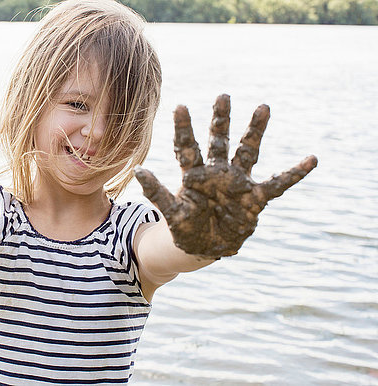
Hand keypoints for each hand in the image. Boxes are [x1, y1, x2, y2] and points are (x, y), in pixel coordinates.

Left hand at [135, 94, 317, 258]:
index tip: (181, 105)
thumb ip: (158, 192)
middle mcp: (216, 173)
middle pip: (219, 141)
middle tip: (222, 95)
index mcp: (194, 175)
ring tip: (262, 107)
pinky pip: (277, 185)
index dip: (184, 128)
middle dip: (221, 120)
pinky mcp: (254, 199)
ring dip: (255, 132)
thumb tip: (139, 170)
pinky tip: (311, 159)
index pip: (187, 147)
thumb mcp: (172, 212)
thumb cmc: (186, 226)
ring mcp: (237, 183)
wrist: (204, 246)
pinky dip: (294, 174)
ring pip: (248, 152)